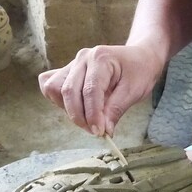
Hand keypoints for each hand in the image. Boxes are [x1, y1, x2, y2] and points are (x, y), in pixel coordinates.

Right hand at [38, 44, 163, 136]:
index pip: (90, 91)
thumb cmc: (139, 72)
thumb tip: (103, 131)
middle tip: (95, 130)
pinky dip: (57, 100)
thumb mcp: (134, 91)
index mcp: (100, 59)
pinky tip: (76, 106)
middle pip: (68, 91)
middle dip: (79, 116)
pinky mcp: (68, 72)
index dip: (92, 115)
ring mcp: (73, 64)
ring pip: (54, 88)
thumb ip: (116, 110)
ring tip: (87, 116)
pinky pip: (50, 85)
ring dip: (67, 108)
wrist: (140, 58)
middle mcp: (82, 58)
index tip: (99, 132)